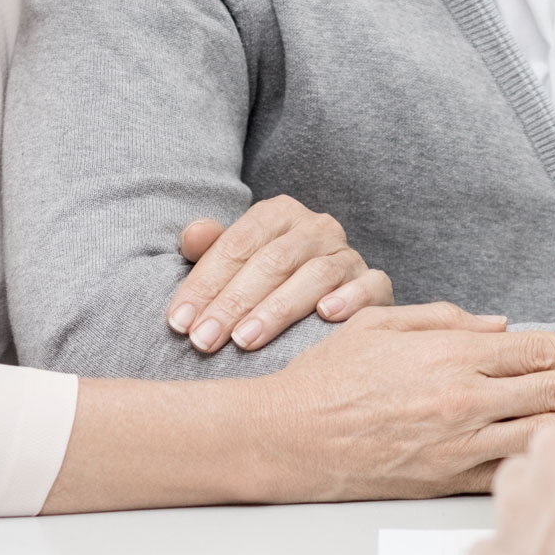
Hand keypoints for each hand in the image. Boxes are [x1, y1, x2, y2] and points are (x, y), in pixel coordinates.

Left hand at [166, 195, 392, 352]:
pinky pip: (370, 285)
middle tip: (204, 340)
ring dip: (278, 309)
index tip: (179, 322)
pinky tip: (326, 315)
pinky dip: (350, 298)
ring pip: (315, 275)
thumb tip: (192, 235)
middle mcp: (317, 228)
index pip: (238, 243)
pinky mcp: (376, 283)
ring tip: (246, 340)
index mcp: (279, 214)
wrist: (325, 297)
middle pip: (273, 261)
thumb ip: (211, 248)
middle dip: (233, 302)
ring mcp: (348, 255)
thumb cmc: (265, 283)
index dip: (205, 282)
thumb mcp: (234, 262)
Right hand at [257, 303, 554, 500]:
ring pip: (548, 435)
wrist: (285, 438)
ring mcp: (459, 445)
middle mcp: (464, 399)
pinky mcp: (446, 480)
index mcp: (452, 354)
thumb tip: (501, 326)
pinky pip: (512, 474)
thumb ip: (445, 319)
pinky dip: (553, 469)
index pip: (541, 350)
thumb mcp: (382, 325)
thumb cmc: (327, 379)